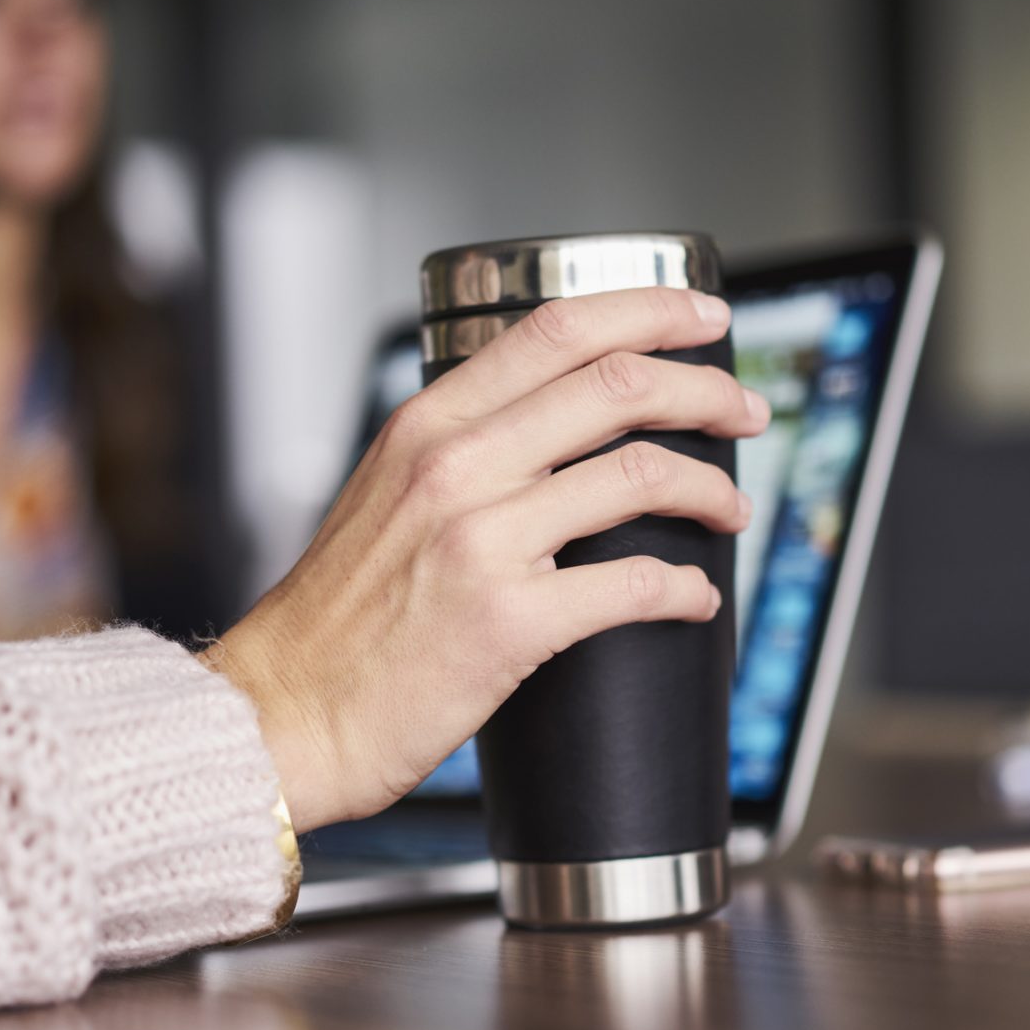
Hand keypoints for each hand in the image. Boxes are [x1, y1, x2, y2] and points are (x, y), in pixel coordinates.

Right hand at [205, 287, 767, 829]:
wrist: (283, 717)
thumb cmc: (336, 622)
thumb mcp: (383, 495)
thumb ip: (457, 450)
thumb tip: (552, 434)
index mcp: (428, 423)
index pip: (558, 330)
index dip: (650, 312)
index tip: (705, 320)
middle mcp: (455, 465)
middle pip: (617, 386)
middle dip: (706, 391)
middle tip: (746, 410)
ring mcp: (482, 540)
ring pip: (639, 476)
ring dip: (710, 489)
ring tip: (732, 508)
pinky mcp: (509, 622)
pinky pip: (633, 584)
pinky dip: (685, 588)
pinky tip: (696, 596)